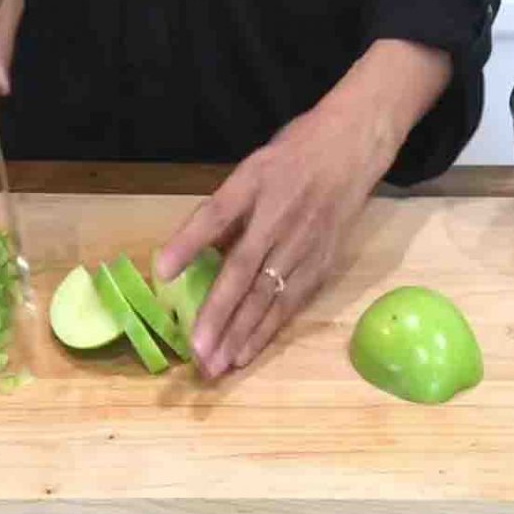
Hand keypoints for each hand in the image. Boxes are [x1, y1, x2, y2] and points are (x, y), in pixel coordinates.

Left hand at [156, 101, 395, 378]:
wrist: (352, 147)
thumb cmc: (293, 157)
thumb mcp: (249, 171)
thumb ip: (220, 213)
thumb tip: (183, 257)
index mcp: (257, 189)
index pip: (217, 219)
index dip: (189, 245)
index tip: (161, 274)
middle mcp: (281, 222)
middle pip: (245, 275)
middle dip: (220, 318)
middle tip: (198, 355)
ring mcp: (306, 247)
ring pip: (269, 298)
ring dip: (243, 334)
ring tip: (219, 365)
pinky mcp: (323, 264)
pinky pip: (292, 304)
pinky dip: (268, 331)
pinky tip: (248, 353)